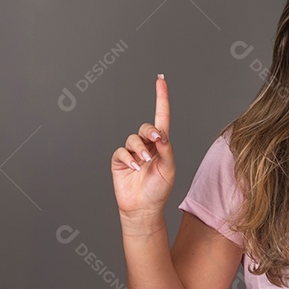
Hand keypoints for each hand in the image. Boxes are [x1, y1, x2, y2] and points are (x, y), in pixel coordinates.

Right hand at [111, 75, 174, 229]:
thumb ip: (166, 149)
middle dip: (150, 132)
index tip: (161, 80)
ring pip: (132, 139)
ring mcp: (132, 152)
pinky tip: (134, 169)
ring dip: (139, 150)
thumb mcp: (169, 168)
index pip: (161, 117)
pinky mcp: (119, 161)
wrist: (143, 208)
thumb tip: (160, 133)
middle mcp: (146, 145)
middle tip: (155, 140)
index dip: (161, 98)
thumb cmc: (159, 189)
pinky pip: (121, 151)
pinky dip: (128, 159)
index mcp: (161, 144)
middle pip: (146, 127)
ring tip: (145, 164)